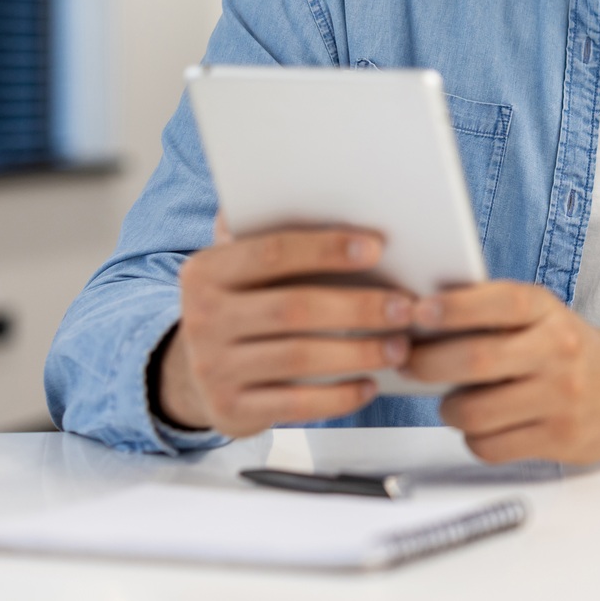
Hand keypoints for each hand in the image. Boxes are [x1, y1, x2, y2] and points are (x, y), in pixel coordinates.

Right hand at [157, 225, 414, 436]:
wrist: (193, 372)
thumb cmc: (242, 304)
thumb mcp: (240, 267)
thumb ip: (268, 233)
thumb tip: (324, 190)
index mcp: (207, 271)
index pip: (273, 252)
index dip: (327, 249)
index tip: (377, 248)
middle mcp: (202, 318)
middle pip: (294, 308)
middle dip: (359, 307)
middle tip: (406, 307)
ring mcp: (213, 368)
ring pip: (299, 358)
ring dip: (358, 352)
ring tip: (399, 347)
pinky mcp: (229, 410)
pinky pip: (294, 405)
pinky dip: (339, 397)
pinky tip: (370, 386)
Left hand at [403, 282, 599, 463]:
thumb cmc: (566, 349)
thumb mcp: (541, 317)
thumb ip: (492, 314)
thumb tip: (420, 322)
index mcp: (549, 312)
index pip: (501, 302)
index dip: (455, 307)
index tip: (419, 312)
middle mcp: (559, 351)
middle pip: (477, 360)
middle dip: (427, 364)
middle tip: (409, 364)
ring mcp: (562, 398)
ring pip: (476, 411)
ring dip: (449, 409)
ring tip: (453, 402)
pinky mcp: (560, 439)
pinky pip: (490, 446)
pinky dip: (474, 438)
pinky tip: (484, 426)